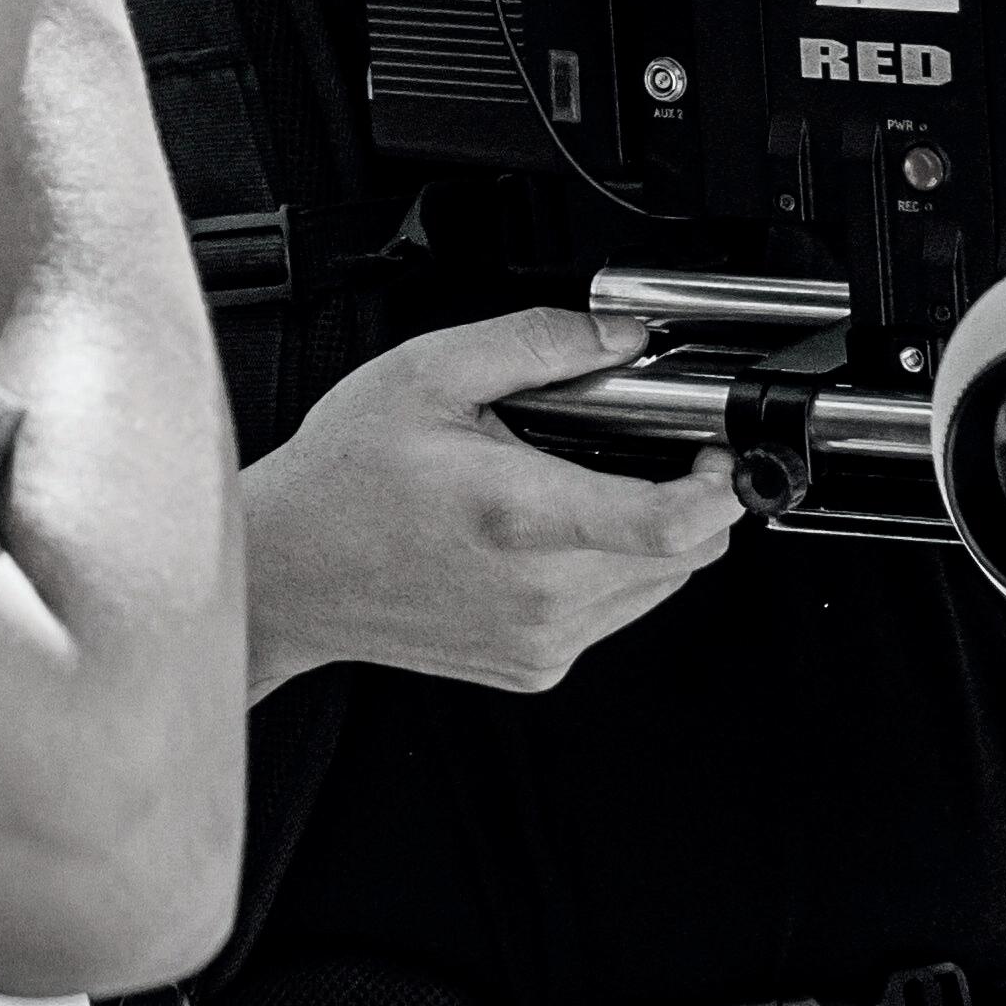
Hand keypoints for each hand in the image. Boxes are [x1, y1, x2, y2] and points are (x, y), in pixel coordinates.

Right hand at [241, 309, 749, 697]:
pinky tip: (544, 538)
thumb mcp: (428, 371)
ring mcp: (540, 640)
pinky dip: (606, 572)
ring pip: (658, 588)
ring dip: (647, 537)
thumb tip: (620, 338)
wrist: (285, 574)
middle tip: (631, 451)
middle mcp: (539, 593)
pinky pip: (613, 615)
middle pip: (684, 555)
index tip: (717, 453)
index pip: (672, 524)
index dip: (721, 486)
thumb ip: (537, 342)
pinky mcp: (534, 666)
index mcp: (520, 515)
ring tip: (572, 491)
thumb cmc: (341, 480)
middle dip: (683, 499)